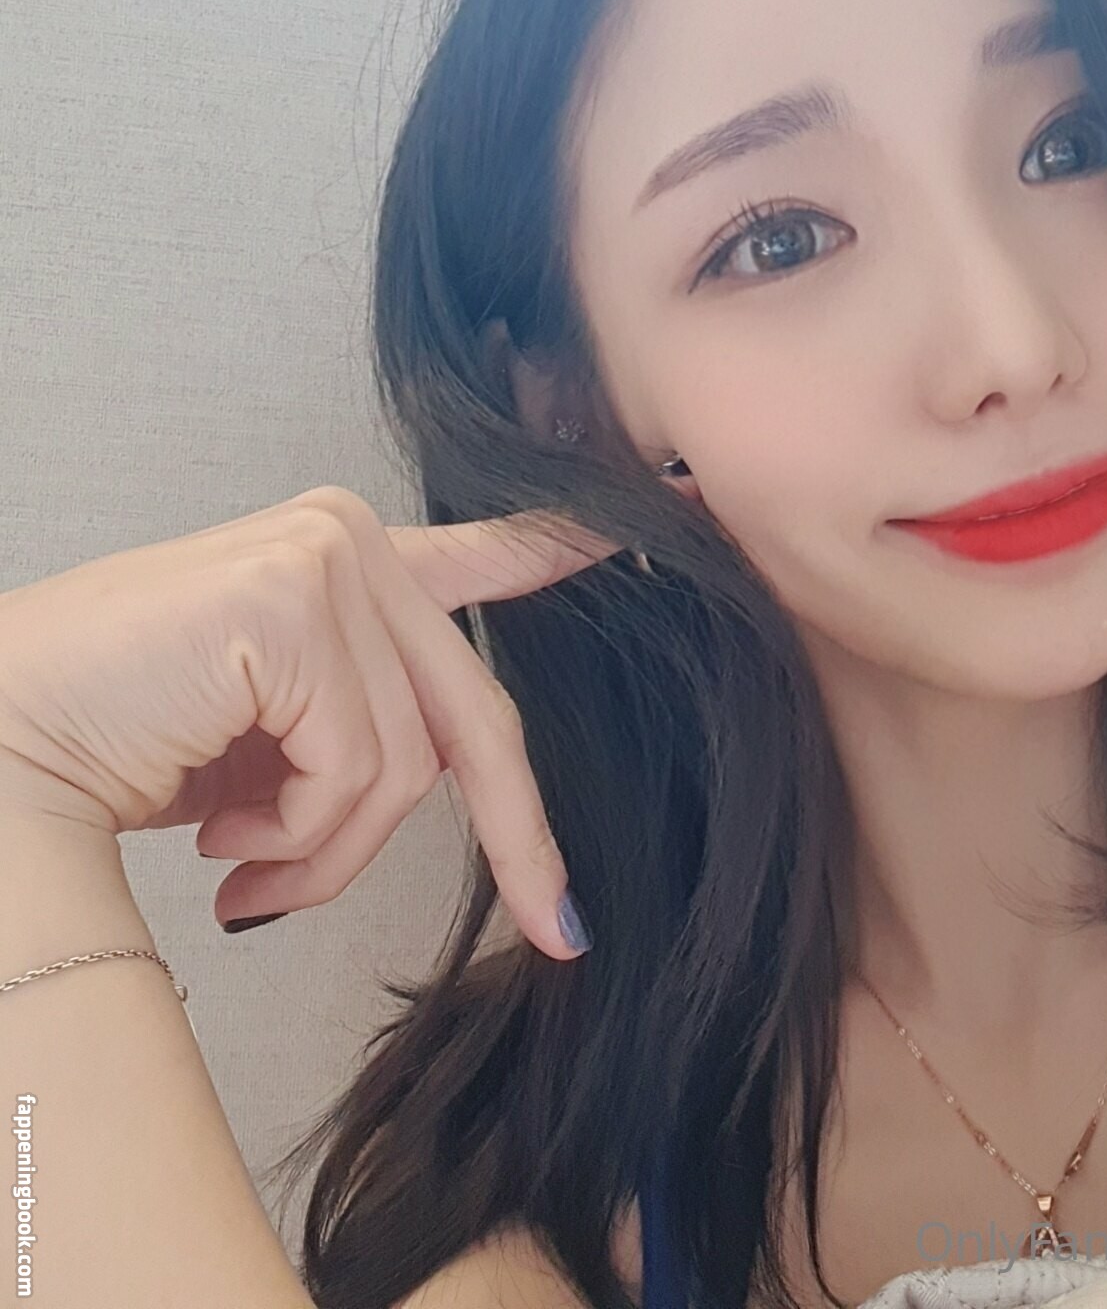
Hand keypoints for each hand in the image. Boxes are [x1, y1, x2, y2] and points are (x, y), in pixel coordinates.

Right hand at [0, 486, 622, 957]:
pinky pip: (356, 769)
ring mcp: (326, 559)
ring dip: (331, 852)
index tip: (627, 538)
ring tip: (248, 868)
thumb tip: (442, 778)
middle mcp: (347, 538)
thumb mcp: (272, 734)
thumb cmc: (124, 741)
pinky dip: (299, 838)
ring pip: (409, 763)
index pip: (480, 558)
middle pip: (474, 711)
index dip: (555, 556)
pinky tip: (222, 839)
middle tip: (554, 924)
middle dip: (518, 835)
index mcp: (346, 561)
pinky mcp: (295, 601)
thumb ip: (360, 725)